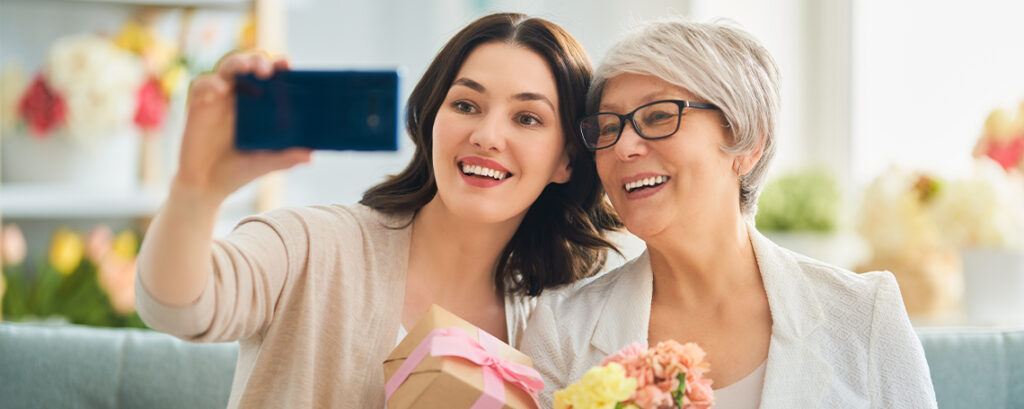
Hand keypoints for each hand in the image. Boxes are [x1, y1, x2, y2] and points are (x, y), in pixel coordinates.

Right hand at [174, 52, 311, 200]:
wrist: (207, 186)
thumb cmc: (239, 171)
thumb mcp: (265, 164)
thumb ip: (286, 158)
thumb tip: (311, 156)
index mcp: (260, 105)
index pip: (271, 77)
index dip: (278, 66)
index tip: (287, 64)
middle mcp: (240, 97)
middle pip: (250, 66)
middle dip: (258, 60)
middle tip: (267, 70)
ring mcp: (219, 99)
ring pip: (227, 68)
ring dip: (237, 63)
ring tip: (246, 68)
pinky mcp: (198, 105)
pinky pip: (202, 85)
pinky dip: (211, 83)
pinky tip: (220, 90)